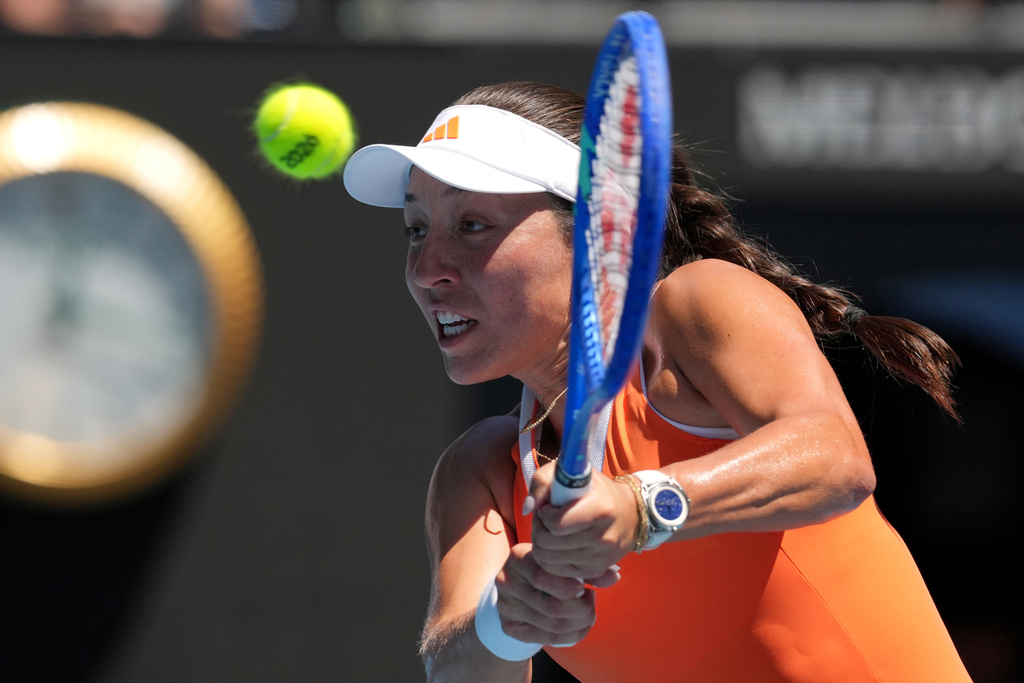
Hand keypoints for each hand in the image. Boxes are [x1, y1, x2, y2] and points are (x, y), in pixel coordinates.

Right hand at [493, 543, 598, 645]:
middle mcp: (507, 580)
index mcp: (519, 557)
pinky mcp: (510, 626)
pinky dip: (571, 635)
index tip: (585, 588)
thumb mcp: (562, 563)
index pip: (543, 575)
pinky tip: (580, 626)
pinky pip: (546, 638)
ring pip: (552, 624)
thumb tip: (615, 576)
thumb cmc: (547, 570)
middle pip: (551, 606)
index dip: (569, 586)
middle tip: (591, 602)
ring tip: (589, 614)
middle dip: (581, 609)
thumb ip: (587, 567)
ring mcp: (506, 605)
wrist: (518, 587)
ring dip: (580, 624)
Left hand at [527, 462, 637, 579]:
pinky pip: (556, 571)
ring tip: (551, 530)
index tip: (550, 505)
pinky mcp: (594, 571)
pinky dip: (549, 558)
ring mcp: (600, 558)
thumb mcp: (571, 473)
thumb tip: (528, 508)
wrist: (630, 515)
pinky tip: (558, 544)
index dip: (545, 513)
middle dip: (539, 528)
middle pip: (548, 543)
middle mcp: (603, 537)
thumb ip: (543, 481)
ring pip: (547, 559)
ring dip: (541, 544)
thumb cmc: (595, 490)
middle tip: (546, 518)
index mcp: (600, 509)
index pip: (555, 524)